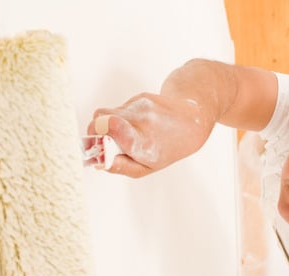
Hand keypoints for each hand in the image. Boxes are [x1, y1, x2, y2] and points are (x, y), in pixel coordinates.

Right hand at [87, 92, 213, 176]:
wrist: (193, 120)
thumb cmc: (169, 147)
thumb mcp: (148, 166)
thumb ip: (121, 166)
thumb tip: (97, 161)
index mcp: (145, 145)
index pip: (114, 129)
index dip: (98, 135)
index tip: (96, 145)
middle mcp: (144, 123)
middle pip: (100, 120)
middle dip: (97, 132)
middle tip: (106, 142)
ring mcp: (142, 107)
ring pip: (105, 113)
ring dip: (108, 124)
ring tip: (127, 133)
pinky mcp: (141, 97)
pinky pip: (117, 108)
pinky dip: (120, 117)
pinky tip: (137, 123)